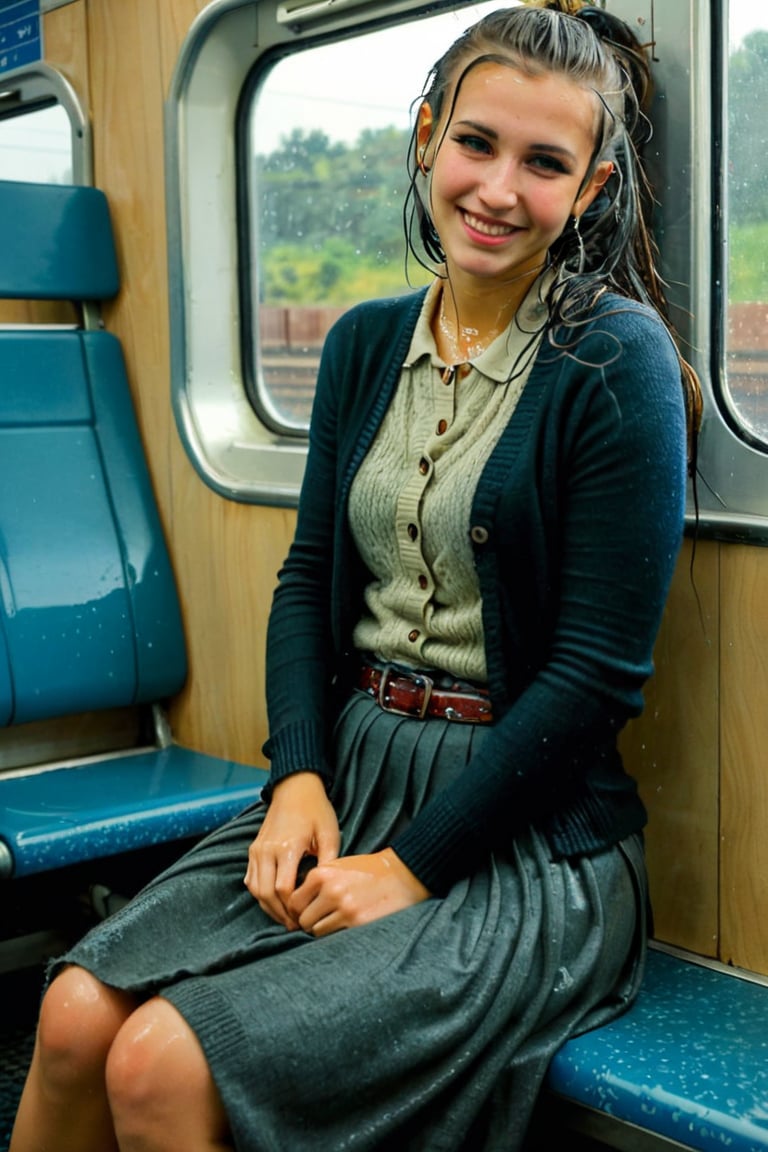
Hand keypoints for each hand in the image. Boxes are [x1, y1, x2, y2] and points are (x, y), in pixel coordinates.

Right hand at [244, 773, 339, 928]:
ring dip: (268, 907)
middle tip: (295, 925)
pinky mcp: (253, 850)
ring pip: (255, 889)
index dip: (293, 907)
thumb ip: (328, 861)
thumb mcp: (329, 833)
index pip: (283, 889)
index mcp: (287, 847)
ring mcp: (257, 850)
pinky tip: (274, 902)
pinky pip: (250, 879)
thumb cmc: (316, 810)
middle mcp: (267, 850)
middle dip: (280, 913)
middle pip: (266, 893)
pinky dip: (259, 894)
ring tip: (286, 918)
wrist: (295, 788)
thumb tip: (328, 889)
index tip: (306, 916)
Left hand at [287, 848, 430, 936]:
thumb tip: (295, 903)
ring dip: (323, 930)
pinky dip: (337, 935)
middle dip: (309, 922)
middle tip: (321, 919)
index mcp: (322, 874)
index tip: (305, 913)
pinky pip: (335, 937)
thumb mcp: (339, 866)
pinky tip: (346, 926)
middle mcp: (331, 891)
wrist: (402, 874)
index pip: (294, 902)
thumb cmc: (369, 870)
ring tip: (336, 922)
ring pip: (317, 931)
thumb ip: (317, 880)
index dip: (297, 910)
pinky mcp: (358, 923)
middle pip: (303, 920)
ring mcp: (345, 908)